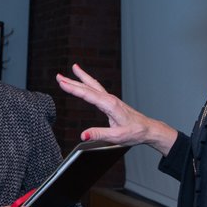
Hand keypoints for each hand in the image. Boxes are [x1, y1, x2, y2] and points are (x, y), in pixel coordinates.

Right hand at [56, 63, 177, 154]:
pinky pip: (97, 89)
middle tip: (58, 76)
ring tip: (73, 69)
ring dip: (81, 78)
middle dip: (73, 81)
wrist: (148, 129)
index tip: (61, 83)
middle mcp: (110, 99)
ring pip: (93, 86)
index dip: (73, 89)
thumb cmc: (135, 132)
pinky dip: (88, 83)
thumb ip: (98, 134)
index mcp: (110, 105)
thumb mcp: (116, 137)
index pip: (88, 95)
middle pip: (88, 87)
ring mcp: (111, 99)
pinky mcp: (111, 102)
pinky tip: (85, 83)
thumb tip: (83, 135)